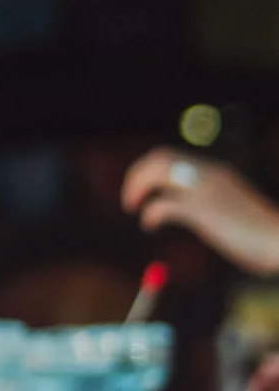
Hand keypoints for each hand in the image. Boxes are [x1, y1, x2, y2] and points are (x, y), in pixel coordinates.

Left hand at [123, 148, 278, 275]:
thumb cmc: (261, 234)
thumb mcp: (233, 207)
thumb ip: (210, 201)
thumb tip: (185, 211)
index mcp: (215, 172)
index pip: (170, 156)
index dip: (147, 169)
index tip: (139, 187)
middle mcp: (209, 174)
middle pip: (158, 159)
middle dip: (137, 175)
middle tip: (129, 199)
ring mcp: (205, 190)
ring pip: (157, 173)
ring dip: (137, 187)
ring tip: (132, 207)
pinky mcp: (203, 211)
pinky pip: (163, 204)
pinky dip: (150, 213)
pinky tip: (150, 225)